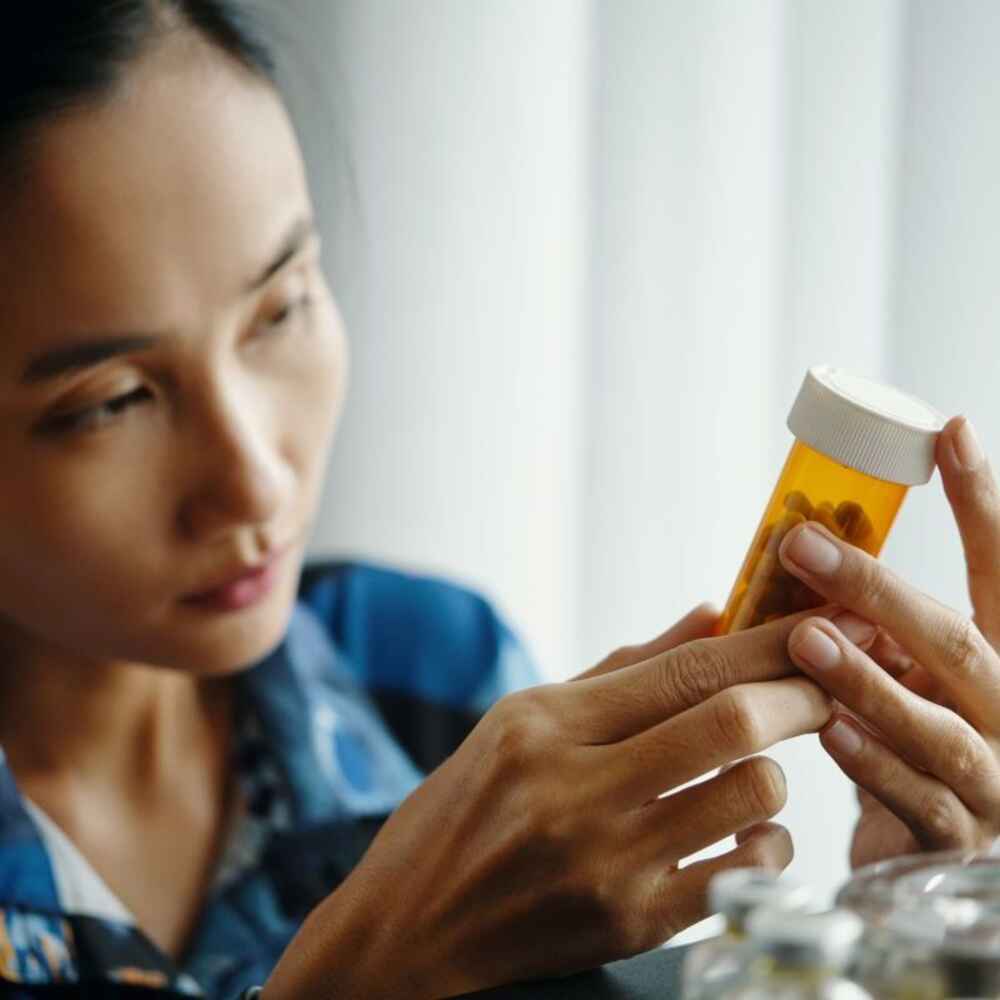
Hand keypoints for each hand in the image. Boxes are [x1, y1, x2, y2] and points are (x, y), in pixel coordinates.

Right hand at [263, 606, 832, 998]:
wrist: (408, 929)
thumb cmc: (462, 810)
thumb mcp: (522, 721)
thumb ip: (624, 669)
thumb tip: (711, 615)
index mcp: (542, 725)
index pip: (682, 669)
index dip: (763, 642)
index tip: (814, 625)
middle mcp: (574, 790)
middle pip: (729, 722)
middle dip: (800, 695)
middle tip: (823, 685)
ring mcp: (605, 865)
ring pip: (750, 796)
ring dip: (772, 773)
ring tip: (750, 767)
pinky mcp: (629, 927)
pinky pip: (742, 874)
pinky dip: (763, 843)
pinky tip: (740, 831)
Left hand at [778, 416, 999, 867]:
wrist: (952, 849)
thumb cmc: (924, 740)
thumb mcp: (922, 672)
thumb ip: (890, 624)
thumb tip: (815, 539)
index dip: (983, 503)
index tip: (950, 431)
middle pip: (954, 641)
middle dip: (877, 589)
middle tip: (803, 545)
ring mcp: (993, 780)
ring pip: (935, 727)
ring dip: (865, 680)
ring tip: (805, 637)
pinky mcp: (955, 839)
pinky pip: (912, 799)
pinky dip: (868, 763)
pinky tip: (824, 728)